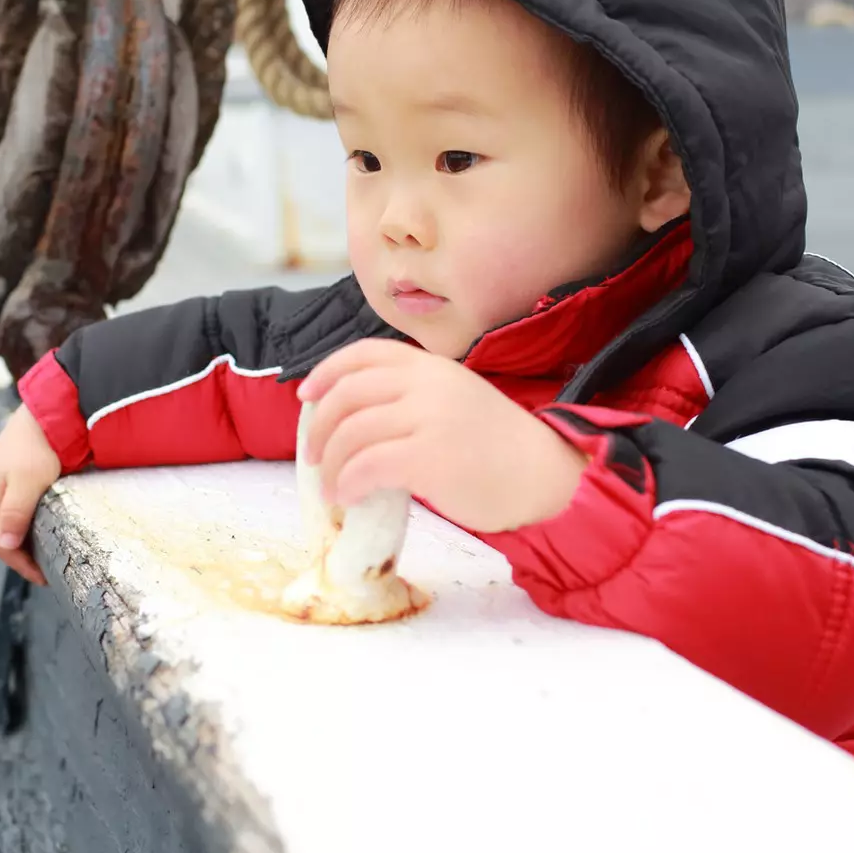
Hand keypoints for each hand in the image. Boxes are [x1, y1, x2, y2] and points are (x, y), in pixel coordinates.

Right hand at [0, 404, 62, 585]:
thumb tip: (6, 545)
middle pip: (2, 535)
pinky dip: (29, 524)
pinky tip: (44, 528)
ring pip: (10, 523)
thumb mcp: (28, 482)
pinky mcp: (15, 477)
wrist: (50, 410)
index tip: (43, 578)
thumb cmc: (40, 446)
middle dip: (21, 556)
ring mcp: (0, 484)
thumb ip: (16, 513)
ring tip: (47, 555)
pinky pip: (18, 509)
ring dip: (25, 541)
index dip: (20, 564)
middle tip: (47, 572)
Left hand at [298, 339, 588, 533]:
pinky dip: (347, 483)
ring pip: (352, 432)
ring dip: (331, 463)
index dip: (327, 372)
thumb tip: (357, 422)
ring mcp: (429, 418)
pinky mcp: (430, 458)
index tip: (306, 396)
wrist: (546, 476)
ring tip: (333, 487)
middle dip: (320, 427)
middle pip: (349, 394)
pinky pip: (367, 466)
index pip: (365, 354)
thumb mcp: (457, 401)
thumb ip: (415, 398)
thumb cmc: (500, 449)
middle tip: (314, 456)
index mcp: (433, 367)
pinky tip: (349, 498)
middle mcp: (428, 384)